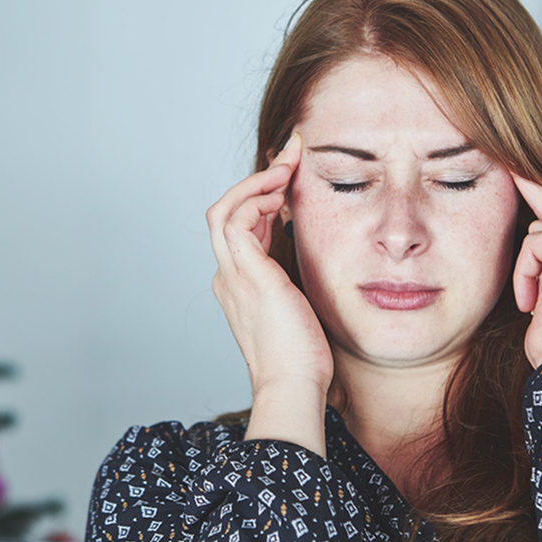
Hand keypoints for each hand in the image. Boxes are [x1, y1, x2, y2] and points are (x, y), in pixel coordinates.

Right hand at [207, 132, 333, 396]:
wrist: (292, 386)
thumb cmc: (302, 360)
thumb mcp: (300, 310)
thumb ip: (298, 283)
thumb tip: (317, 260)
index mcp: (239, 285)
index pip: (241, 228)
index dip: (263, 200)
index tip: (293, 180)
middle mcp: (228, 276)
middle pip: (225, 212)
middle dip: (258, 179)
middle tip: (292, 155)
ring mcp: (233, 274)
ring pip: (224, 210)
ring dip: (256, 183)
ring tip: (288, 169)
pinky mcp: (247, 273)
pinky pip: (238, 219)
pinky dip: (257, 197)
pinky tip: (285, 192)